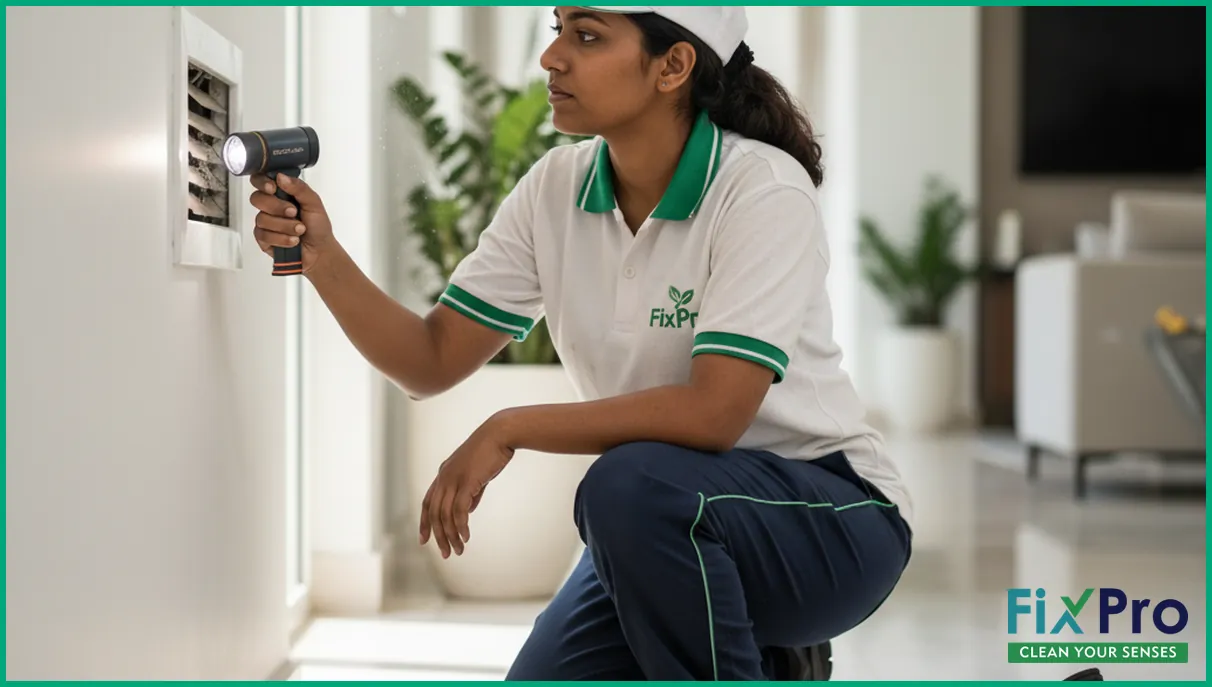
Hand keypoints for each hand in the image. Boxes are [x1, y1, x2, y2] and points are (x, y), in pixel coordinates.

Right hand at [247, 172, 334, 272]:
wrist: (320, 252)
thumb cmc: (318, 227)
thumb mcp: (314, 203)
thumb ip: (299, 188)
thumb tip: (281, 177)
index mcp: (281, 193)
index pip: (261, 180)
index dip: (262, 182)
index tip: (273, 188)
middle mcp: (271, 206)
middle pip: (257, 198)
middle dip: (277, 207)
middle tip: (293, 213)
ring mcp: (265, 223)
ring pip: (262, 219)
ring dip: (285, 226)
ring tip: (300, 230)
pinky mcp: (263, 239)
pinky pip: (263, 235)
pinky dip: (282, 238)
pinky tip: (293, 240)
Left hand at [419, 421, 515, 557]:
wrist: (500, 433)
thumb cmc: (491, 452)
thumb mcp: (476, 474)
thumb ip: (470, 493)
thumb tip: (467, 511)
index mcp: (443, 474)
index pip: (427, 502)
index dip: (424, 522)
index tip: (424, 540)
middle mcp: (444, 477)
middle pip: (434, 513)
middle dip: (438, 536)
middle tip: (447, 554)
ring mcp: (453, 479)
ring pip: (445, 515)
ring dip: (451, 535)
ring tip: (459, 550)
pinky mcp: (467, 481)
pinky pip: (459, 510)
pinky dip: (461, 526)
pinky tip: (466, 537)